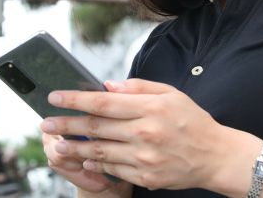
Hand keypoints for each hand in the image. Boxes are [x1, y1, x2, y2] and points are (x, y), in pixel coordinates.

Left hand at [41, 79, 233, 191]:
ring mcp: (144, 158)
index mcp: (149, 108)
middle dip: (66, 124)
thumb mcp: (170, 93)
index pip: (102, 102)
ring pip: (99, 152)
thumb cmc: (192, 120)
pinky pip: (113, 170)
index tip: (54, 97)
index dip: (75, 99)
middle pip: (95, 127)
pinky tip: (83, 159)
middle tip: (45, 123)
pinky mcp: (146, 176)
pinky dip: (95, 165)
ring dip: (73, 148)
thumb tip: (106, 86)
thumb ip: (137, 87)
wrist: (216, 156)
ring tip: (55, 144)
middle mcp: (144, 133)